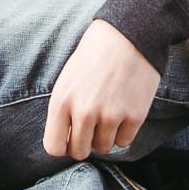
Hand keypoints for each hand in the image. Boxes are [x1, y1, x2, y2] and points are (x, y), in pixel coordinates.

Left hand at [43, 20, 160, 159]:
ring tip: (108, 112)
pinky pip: (125, 142)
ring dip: (106, 136)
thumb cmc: (93, 58)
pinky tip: (123, 111)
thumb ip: (63, 112)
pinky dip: (124, 132)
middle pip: (80, 152)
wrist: (128, 37)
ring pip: (104, 148)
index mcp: (62, 102)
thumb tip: (65, 144)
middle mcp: (84, 112)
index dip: (63, 145)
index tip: (70, 137)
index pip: (54, 147)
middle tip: (92, 126)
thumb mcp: (67, 81)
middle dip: (85, 143)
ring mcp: (110, 116)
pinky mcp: (134, 117)